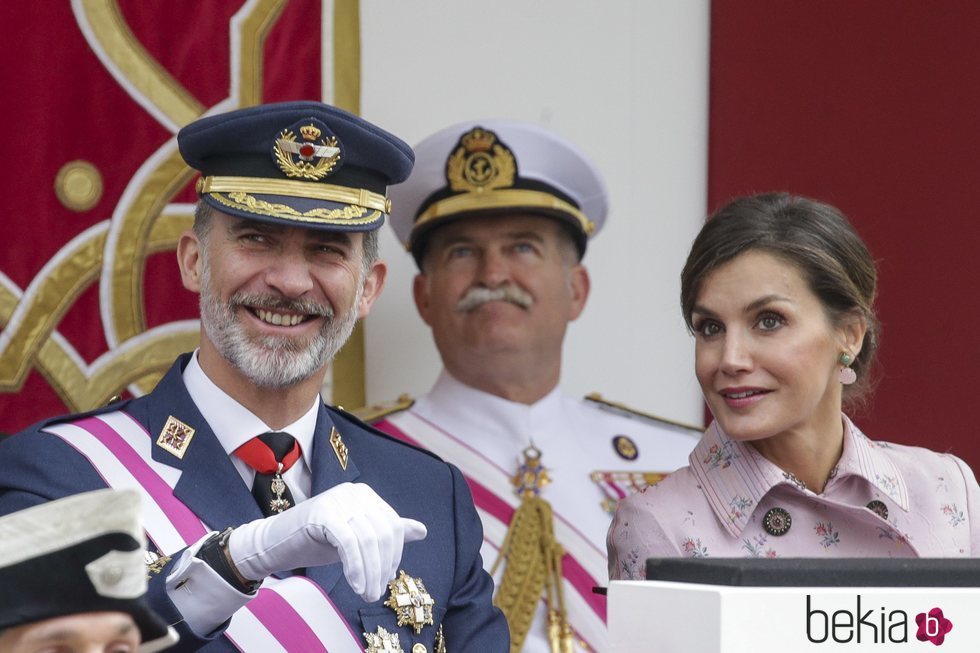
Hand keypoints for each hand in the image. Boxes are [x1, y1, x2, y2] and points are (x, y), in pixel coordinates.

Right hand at [227, 482, 426, 601]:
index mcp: (366, 495)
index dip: (394, 555)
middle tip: (375, 592)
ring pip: (368, 540)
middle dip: (383, 567)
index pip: (393, 525)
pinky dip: (356, 567)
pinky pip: (349, 543)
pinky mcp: (323, 513)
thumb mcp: (358, 538)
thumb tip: (422, 530)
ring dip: (370, 573)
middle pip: (383, 533)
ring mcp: (338, 500)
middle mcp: (354, 492)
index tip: (386, 578)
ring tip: (366, 593)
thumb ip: (386, 533)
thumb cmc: (317, 541)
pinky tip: (355, 584)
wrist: (275, 543)